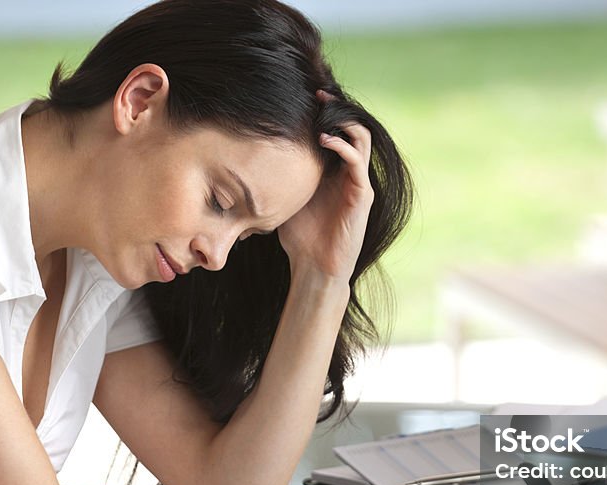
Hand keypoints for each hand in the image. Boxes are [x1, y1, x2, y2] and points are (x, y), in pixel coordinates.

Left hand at [278, 94, 373, 282]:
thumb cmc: (300, 237)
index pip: (339, 130)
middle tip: (319, 95)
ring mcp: (359, 183)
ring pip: (363, 139)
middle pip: (354, 127)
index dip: (327, 111)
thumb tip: (244, 157)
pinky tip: (324, 139)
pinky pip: (358, 163)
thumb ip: (278, 176)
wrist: (314, 266)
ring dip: (344, 122)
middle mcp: (350, 174)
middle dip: (338, 108)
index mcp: (334, 172)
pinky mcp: (362, 195)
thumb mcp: (285, 196)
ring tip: (323, 113)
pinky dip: (343, 146)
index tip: (307, 96)